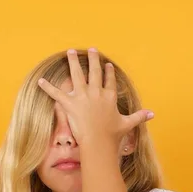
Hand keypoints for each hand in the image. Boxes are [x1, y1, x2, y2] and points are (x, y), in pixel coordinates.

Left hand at [37, 48, 153, 144]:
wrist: (99, 142)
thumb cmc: (113, 135)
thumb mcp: (127, 124)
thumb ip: (139, 116)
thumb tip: (153, 114)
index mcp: (109, 96)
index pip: (109, 80)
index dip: (108, 71)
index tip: (107, 64)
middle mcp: (96, 92)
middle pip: (94, 71)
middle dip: (93, 59)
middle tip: (91, 49)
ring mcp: (83, 96)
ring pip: (77, 74)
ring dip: (73, 62)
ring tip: (70, 51)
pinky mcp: (70, 103)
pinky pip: (56, 93)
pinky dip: (47, 87)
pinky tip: (39, 80)